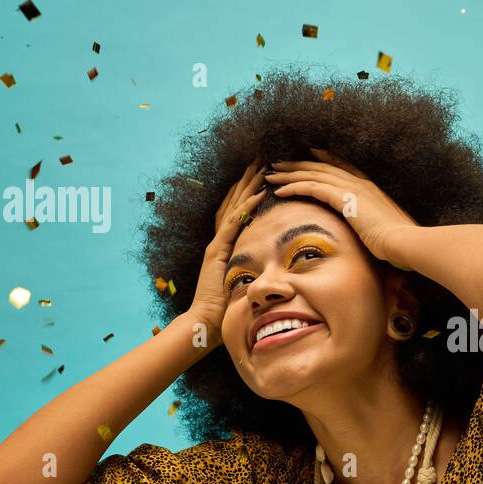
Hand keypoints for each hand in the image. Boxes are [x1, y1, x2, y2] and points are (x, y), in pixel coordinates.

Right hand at [185, 161, 266, 347]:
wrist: (205, 323)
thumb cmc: (226, 311)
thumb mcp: (245, 286)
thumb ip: (256, 274)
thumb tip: (277, 271)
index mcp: (225, 247)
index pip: (237, 213)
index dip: (248, 193)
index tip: (262, 176)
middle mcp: (218, 241)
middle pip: (233, 203)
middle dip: (247, 181)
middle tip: (260, 160)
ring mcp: (216, 244)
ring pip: (233, 207)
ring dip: (247, 186)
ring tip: (260, 167)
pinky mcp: (217, 251)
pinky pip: (233, 224)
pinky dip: (246, 207)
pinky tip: (260, 194)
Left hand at [266, 147, 418, 268]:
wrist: (404, 242)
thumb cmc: (399, 243)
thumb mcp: (386, 229)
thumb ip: (375, 225)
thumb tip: (373, 233)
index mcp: (370, 188)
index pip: (343, 166)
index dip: (325, 159)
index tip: (310, 154)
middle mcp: (360, 183)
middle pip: (322, 167)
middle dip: (299, 164)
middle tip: (279, 163)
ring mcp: (351, 188)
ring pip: (313, 174)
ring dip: (290, 174)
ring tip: (271, 175)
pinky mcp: (343, 198)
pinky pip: (311, 188)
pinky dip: (293, 187)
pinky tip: (279, 190)